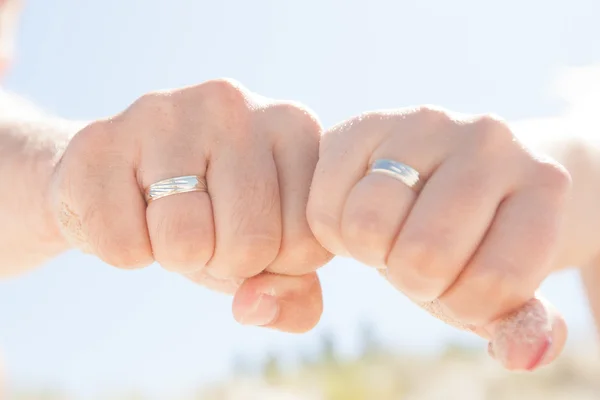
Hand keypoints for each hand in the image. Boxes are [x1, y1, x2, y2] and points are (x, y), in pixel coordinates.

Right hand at [51, 79, 331, 331]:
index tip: (253, 233)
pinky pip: (123, 248)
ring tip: (168, 218)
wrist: (125, 180)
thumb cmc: (213, 216)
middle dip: (224, 262)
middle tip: (206, 229)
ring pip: (185, 243)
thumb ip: (295, 298)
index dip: (277, 264)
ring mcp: (165, 112)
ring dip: (175, 257)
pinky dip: (126, 252)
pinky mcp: (100, 140)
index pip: (309, 243)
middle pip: (250, 244)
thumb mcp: (270, 256)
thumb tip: (253, 307)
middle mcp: (234, 104)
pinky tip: (128, 210)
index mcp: (294, 127)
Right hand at [307, 107, 569, 369]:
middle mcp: (489, 139)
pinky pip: (324, 202)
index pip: (494, 283)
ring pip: (368, 222)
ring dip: (367, 252)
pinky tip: (355, 218)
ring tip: (384, 240)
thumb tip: (519, 355)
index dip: (464, 305)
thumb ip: (516, 325)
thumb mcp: (497, 286)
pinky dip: (331, 232)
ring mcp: (425, 122)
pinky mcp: (366, 122)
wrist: (446, 176)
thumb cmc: (473, 240)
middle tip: (416, 260)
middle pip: (423, 254)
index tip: (459, 282)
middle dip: (412, 279)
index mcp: (542, 184)